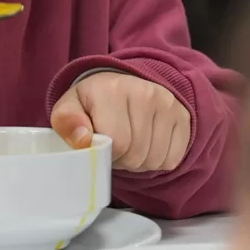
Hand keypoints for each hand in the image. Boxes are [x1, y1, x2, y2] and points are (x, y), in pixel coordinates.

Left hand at [50, 72, 190, 171]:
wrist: (121, 86)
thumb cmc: (92, 103)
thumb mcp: (69, 108)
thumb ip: (66, 122)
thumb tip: (82, 140)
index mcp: (112, 89)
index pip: (117, 142)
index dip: (106, 153)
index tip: (100, 143)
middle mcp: (144, 92)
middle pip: (136, 154)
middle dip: (122, 159)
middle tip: (115, 146)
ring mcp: (167, 103)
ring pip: (155, 160)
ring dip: (139, 163)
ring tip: (129, 145)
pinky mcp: (183, 116)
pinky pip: (172, 159)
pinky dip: (158, 160)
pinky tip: (147, 144)